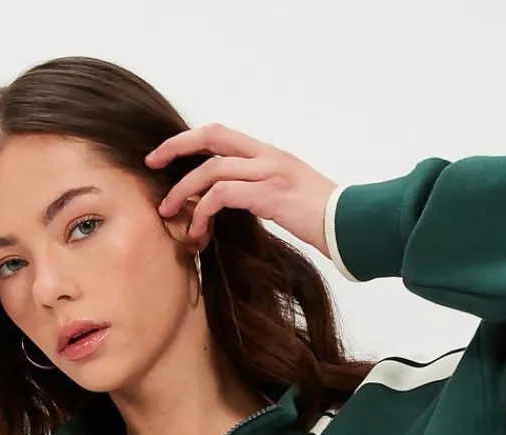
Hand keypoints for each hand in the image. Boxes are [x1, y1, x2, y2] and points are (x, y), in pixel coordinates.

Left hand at [145, 122, 336, 259]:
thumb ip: (264, 191)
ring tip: (170, 212)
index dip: (189, 140)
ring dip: (183, 191)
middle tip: (152, 166)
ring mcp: (268, 173)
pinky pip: (222, 195)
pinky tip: (198, 230)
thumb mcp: (293, 196)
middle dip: (175, 149)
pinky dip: (202, 210)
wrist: (353, 225)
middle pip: (210, 138)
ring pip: (211, 170)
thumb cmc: (327, 219)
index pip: (221, 134)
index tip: (166, 155)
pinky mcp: (269, 196)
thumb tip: (239, 203)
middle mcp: (267, 156)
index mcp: (270, 154)